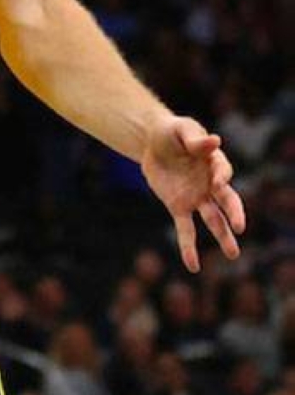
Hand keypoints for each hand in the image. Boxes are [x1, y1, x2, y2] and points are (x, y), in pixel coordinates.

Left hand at [141, 115, 245, 272]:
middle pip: (227, 201)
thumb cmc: (171, 132)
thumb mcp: (180, 129)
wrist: (152, 142)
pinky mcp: (179, 207)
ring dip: (223, 236)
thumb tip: (215, 141)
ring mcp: (196, 197)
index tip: (218, 181)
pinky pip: (186, 230)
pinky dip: (189, 247)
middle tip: (241, 227)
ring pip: (213, 220)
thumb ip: (195, 139)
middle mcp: (210, 183)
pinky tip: (193, 265)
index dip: (222, 176)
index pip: (224, 171)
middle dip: (234, 213)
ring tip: (234, 254)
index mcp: (213, 162)